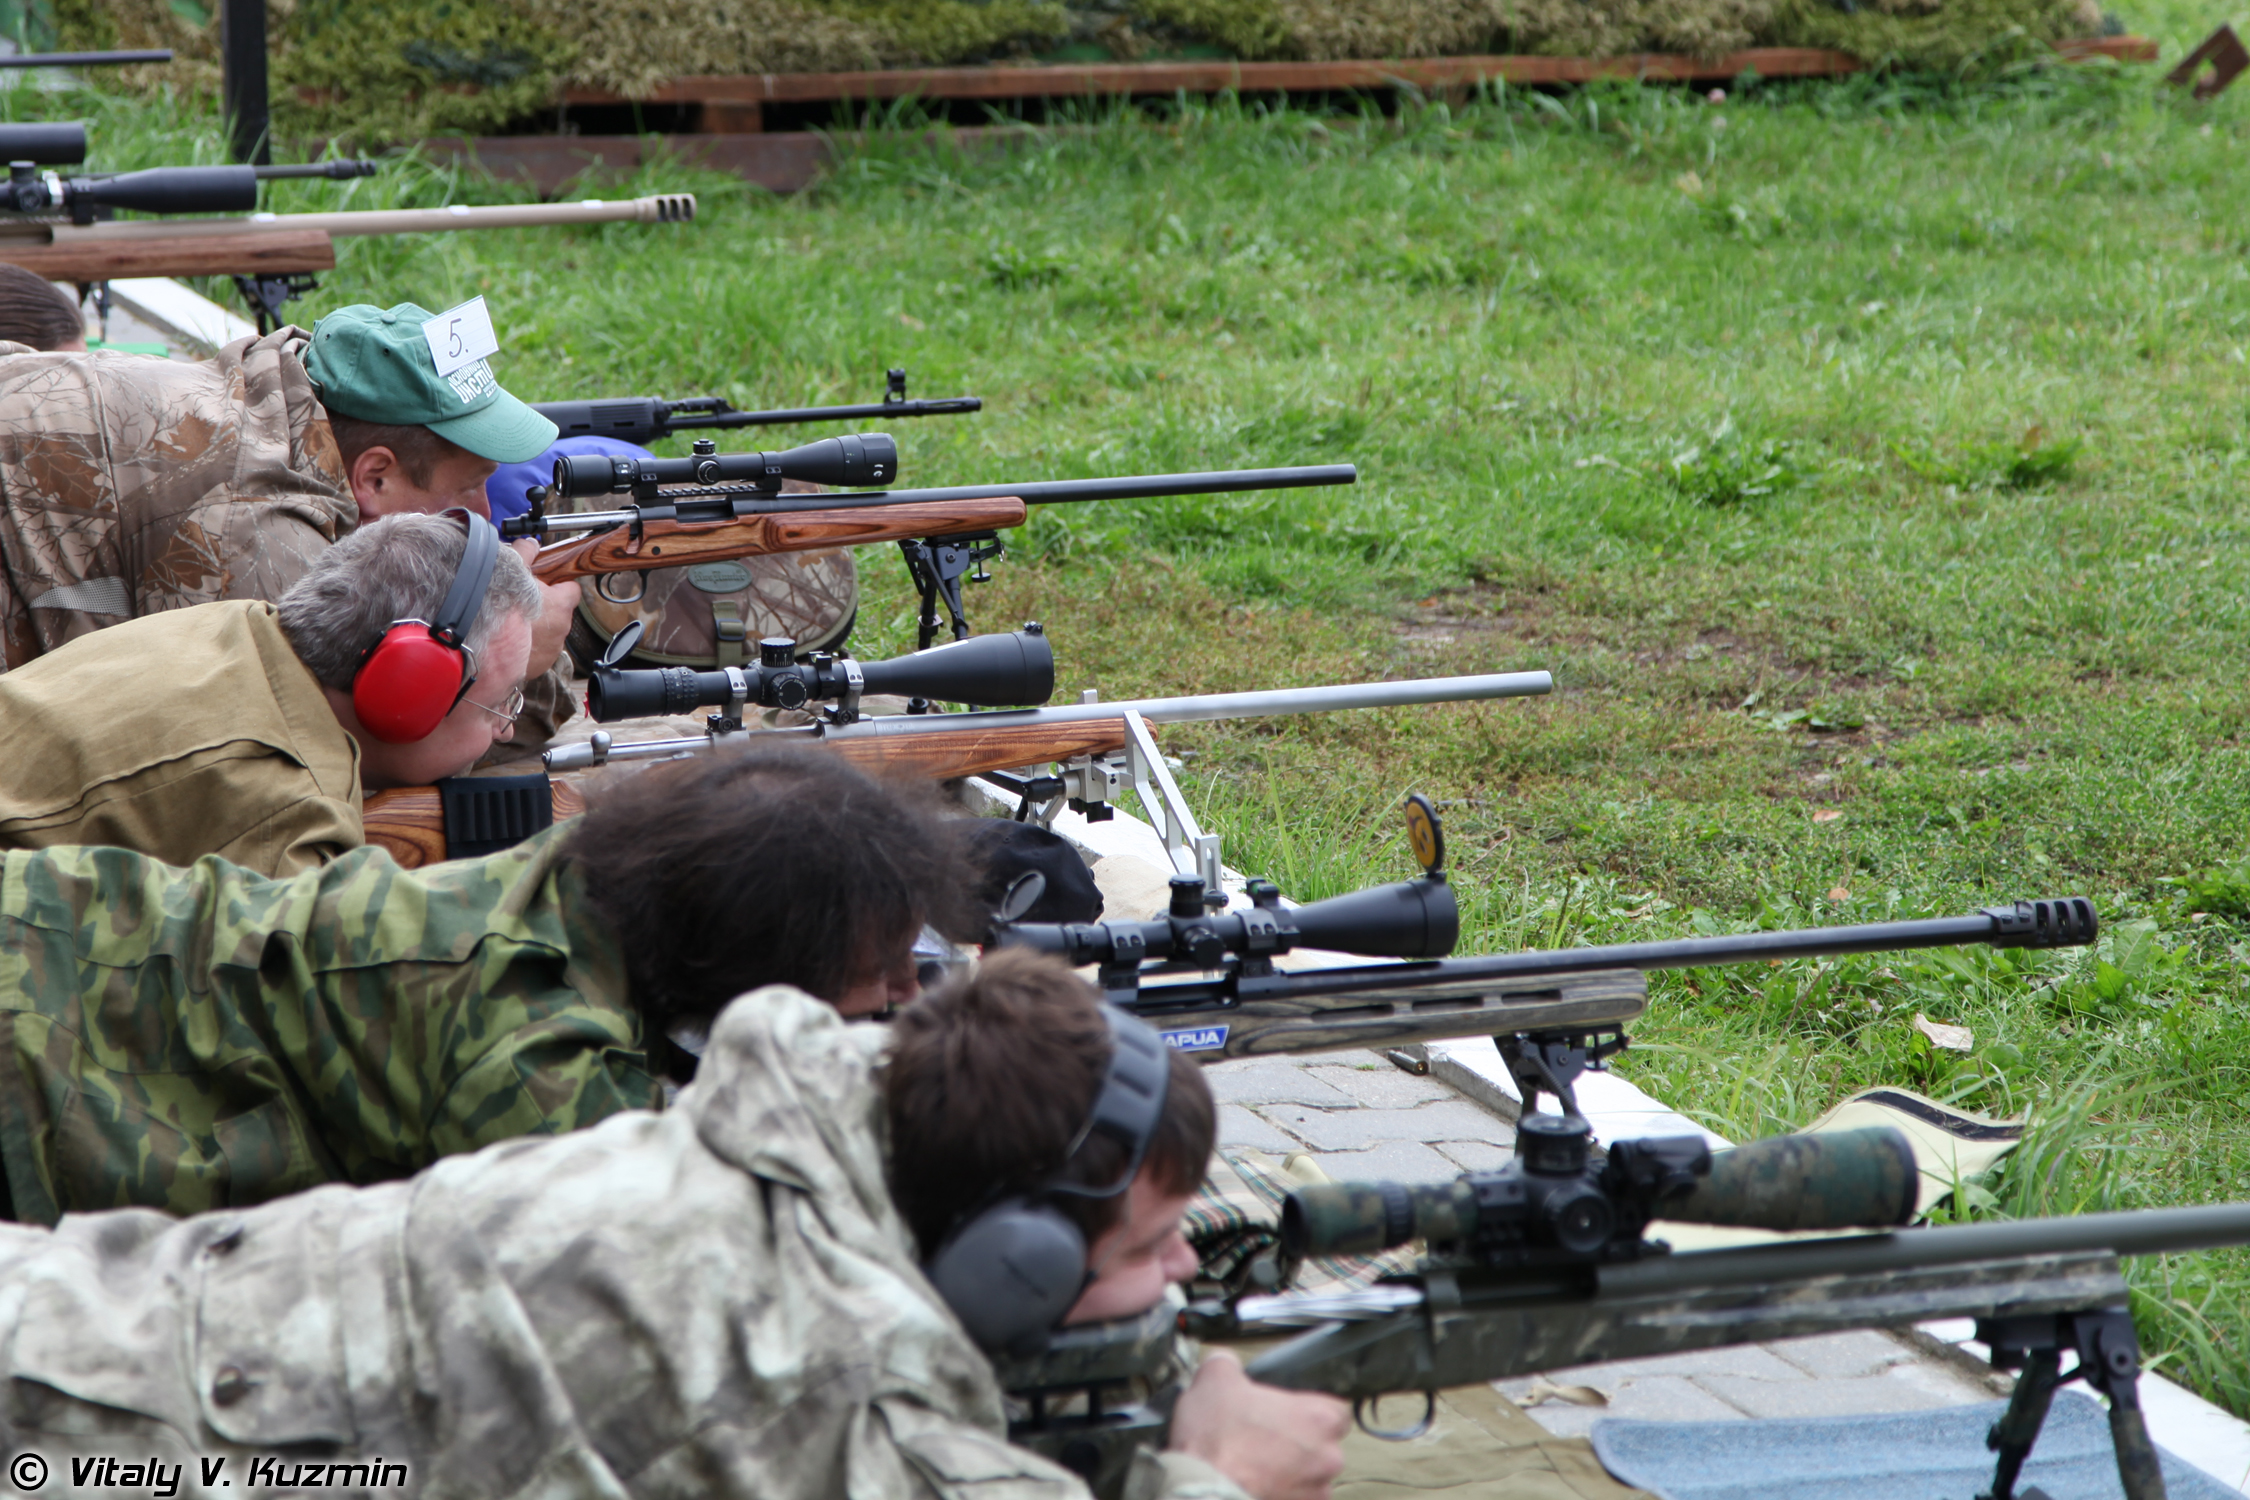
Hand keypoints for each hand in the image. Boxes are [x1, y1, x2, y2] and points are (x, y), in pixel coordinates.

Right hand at [513, 538, 578, 676]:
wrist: (483, 647)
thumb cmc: (501, 609)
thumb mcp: (513, 570)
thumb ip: (525, 554)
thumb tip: (530, 544)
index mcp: (560, 605)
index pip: (572, 589)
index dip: (559, 584)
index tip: (547, 584)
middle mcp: (561, 629)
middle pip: (558, 612)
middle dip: (543, 607)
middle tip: (520, 603)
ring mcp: (551, 650)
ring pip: (547, 634)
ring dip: (533, 629)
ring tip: (510, 625)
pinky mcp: (538, 666)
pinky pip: (535, 653)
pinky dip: (525, 648)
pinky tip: (507, 642)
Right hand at [1168, 1350, 1347, 1499]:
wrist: (1202, 1490)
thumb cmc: (1216, 1441)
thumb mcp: (1215, 1379)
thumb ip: (1228, 1363)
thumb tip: (1224, 1362)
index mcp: (1319, 1417)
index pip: (1338, 1409)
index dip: (1310, 1409)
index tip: (1290, 1412)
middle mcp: (1327, 1457)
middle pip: (1324, 1444)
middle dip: (1299, 1442)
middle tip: (1266, 1436)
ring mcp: (1314, 1491)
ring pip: (1311, 1475)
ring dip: (1291, 1470)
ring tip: (1256, 1463)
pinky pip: (1295, 1498)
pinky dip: (1280, 1493)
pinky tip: (1253, 1482)